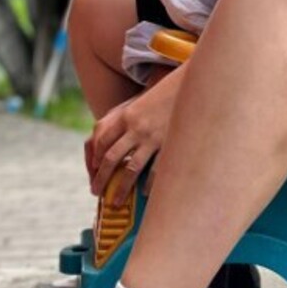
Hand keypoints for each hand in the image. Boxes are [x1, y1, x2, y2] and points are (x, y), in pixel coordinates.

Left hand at [84, 64, 185, 205]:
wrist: (192, 85)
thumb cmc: (167, 95)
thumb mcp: (142, 103)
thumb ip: (128, 120)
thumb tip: (114, 140)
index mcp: (126, 116)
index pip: (102, 141)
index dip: (94, 159)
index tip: (94, 171)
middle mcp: (135, 128)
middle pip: (111, 158)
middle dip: (101, 178)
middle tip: (96, 192)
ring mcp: (152, 137)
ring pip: (129, 169)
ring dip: (120, 188)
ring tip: (116, 201)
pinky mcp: (168, 144)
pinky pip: (154, 170)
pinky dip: (148, 184)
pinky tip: (145, 193)